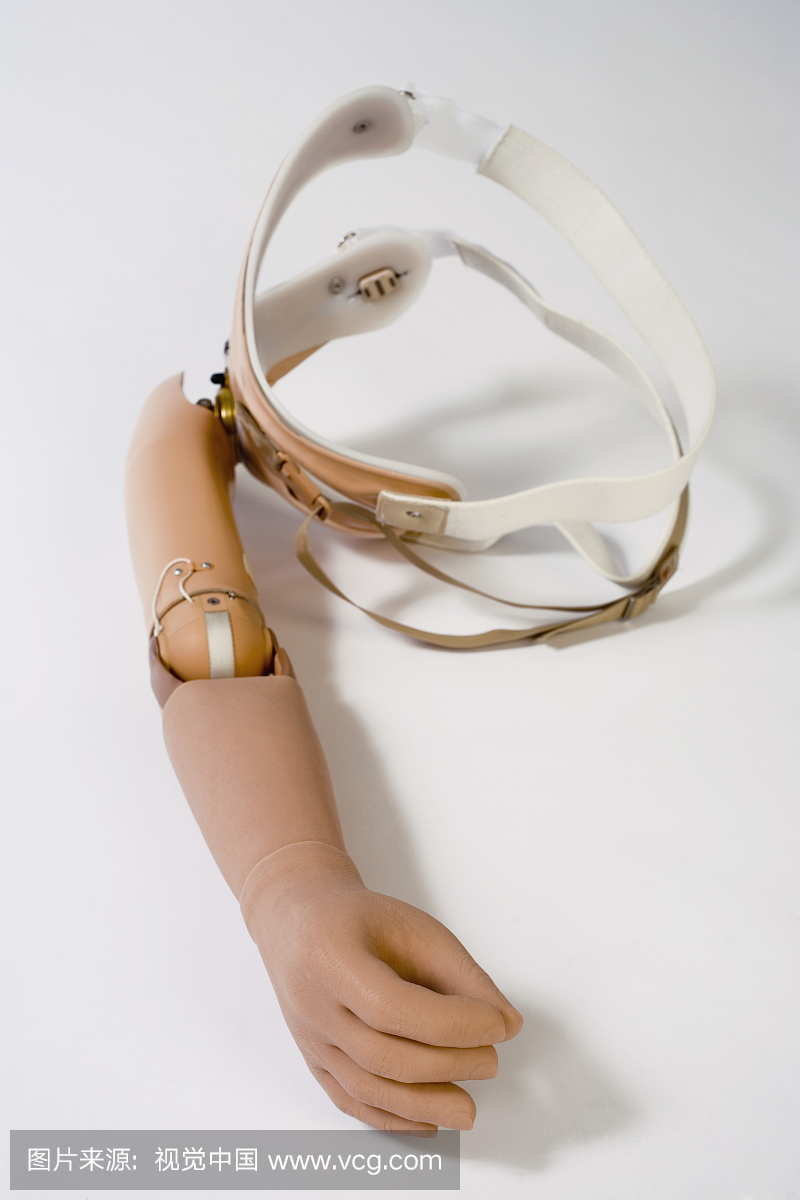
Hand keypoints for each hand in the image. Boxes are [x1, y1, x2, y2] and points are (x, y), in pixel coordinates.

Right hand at [241, 842, 522, 1132]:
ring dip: (424, 1106)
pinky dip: (392, 1119)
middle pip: (383, 1055)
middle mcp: (312, 1006)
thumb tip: (505, 1023)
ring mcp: (309, 1039)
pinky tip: (428, 1121)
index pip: (394, 1008)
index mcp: (332, 958)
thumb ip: (462, 974)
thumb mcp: (415, 927)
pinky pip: (351, 1102)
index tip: (496, 1025)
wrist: (299, 921)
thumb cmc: (357, 919)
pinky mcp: (313, 1062)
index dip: (452, 1024)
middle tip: (491, 1060)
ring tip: (468, 1108)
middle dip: (447, 1065)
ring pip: (366, 1089)